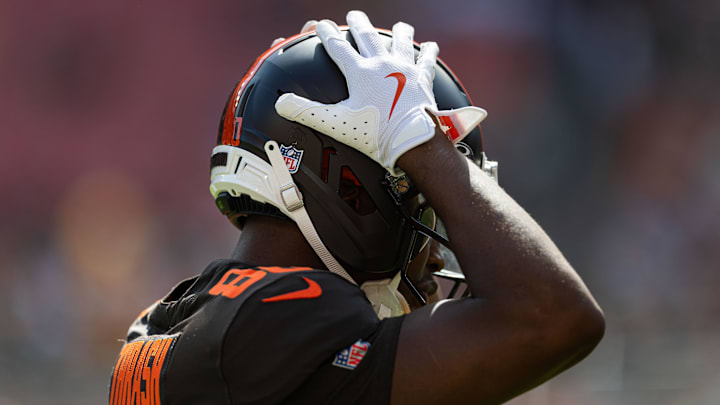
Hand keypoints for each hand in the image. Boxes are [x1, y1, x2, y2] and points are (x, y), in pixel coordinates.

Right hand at [275, 11, 483, 174]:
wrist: (411, 140)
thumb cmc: (374, 134)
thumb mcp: (335, 123)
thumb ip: (306, 111)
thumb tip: (281, 103)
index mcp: (359, 73)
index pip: (338, 46)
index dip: (327, 33)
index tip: (321, 25)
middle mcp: (382, 64)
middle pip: (368, 36)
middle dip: (359, 24)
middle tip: (354, 16)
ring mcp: (405, 70)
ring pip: (401, 41)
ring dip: (399, 31)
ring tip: (398, 26)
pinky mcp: (423, 80)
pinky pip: (426, 60)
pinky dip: (427, 51)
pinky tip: (429, 45)